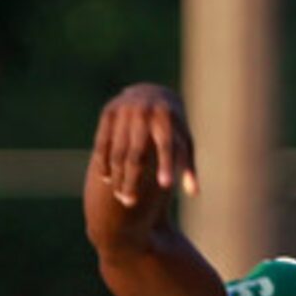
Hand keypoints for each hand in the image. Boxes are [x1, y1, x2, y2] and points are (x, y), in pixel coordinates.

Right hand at [92, 83, 198, 213]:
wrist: (150, 92)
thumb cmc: (172, 126)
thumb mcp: (184, 141)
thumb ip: (188, 166)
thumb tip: (194, 194)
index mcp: (166, 116)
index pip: (166, 144)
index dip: (166, 165)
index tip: (167, 186)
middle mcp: (144, 111)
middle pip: (136, 155)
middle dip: (132, 181)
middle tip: (129, 202)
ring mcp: (124, 110)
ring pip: (117, 151)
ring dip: (117, 176)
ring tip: (120, 195)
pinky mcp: (108, 112)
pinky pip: (102, 143)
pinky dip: (103, 162)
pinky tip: (107, 178)